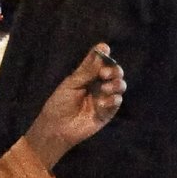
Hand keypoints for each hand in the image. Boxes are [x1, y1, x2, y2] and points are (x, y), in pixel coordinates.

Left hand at [24, 45, 124, 166]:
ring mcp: (105, 98)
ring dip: (116, 84)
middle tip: (103, 74)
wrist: (56, 128)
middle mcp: (99, 84)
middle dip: (113, 70)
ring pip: (120, 85)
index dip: (105, 54)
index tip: (105, 49)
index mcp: (89, 75)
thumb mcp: (71, 84)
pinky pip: (117, 102)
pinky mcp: (108, 112)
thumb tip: (102, 52)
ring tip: (104, 89)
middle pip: (115, 72)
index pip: (101, 61)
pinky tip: (101, 104)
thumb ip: (87, 70)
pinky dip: (112, 100)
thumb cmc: (59, 104)